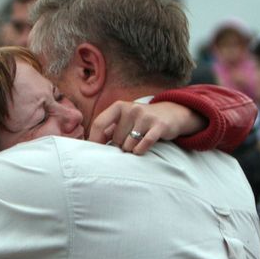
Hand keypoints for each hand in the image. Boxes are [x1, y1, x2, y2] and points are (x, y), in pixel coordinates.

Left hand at [89, 101, 205, 154]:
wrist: (171, 114)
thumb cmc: (140, 121)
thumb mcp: (123, 119)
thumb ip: (107, 129)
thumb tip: (88, 144)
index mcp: (118, 107)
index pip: (99, 124)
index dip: (95, 140)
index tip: (94, 151)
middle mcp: (131, 109)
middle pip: (115, 139)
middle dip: (120, 145)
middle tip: (129, 141)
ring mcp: (145, 117)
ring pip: (128, 145)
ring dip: (131, 149)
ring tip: (137, 142)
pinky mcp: (159, 126)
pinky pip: (142, 146)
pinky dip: (140, 151)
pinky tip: (142, 148)